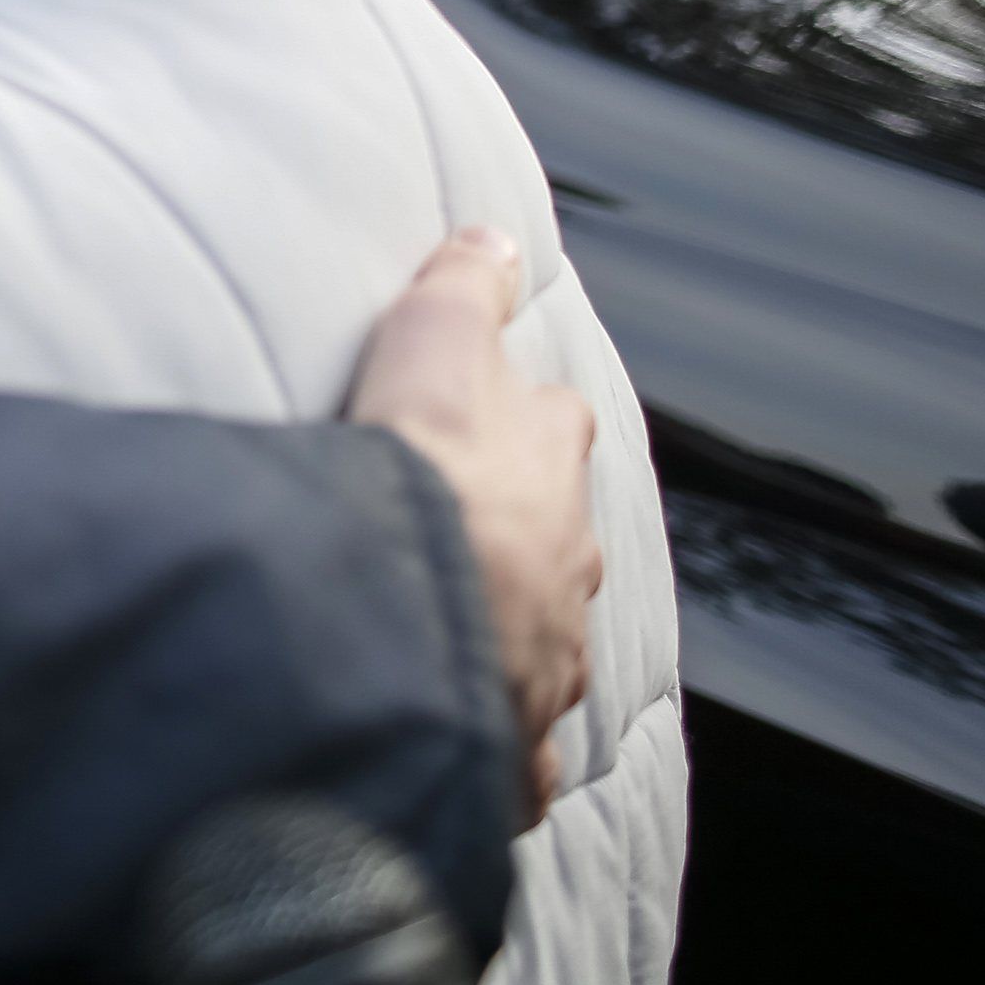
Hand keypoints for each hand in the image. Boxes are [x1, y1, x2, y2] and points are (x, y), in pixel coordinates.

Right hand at [345, 229, 599, 826]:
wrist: (414, 607)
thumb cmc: (425, 467)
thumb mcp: (438, 334)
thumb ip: (464, 284)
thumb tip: (498, 235)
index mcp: (553, 464)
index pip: (552, 426)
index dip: (518, 422)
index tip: (487, 424)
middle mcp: (570, 563)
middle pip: (556, 542)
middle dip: (521, 539)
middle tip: (461, 534)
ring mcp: (549, 656)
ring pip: (541, 641)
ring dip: (509, 636)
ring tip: (450, 634)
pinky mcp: (514, 740)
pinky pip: (513, 749)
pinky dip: (496, 746)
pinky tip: (462, 742)